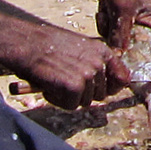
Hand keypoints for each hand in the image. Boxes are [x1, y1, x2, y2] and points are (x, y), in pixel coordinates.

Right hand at [16, 27, 130, 109]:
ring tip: (55, 82)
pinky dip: (57, 101)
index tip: (103, 92)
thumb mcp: (78, 48)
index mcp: (102, 51)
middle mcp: (98, 63)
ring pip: (85, 102)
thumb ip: (92, 64)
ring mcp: (88, 75)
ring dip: (69, 98)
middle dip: (84, 94)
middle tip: (64, 83)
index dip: (112, 88)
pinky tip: (49, 87)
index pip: (123, 77)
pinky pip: (71, 106)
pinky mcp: (75, 87)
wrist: (27, 44)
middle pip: (101, 95)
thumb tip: (104, 86)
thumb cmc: (46, 46)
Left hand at [88, 0, 150, 50]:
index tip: (132, 60)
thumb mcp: (123, 10)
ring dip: (108, 29)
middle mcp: (143, 21)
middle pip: (134, 44)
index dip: (147, 54)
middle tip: (113, 28)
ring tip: (107, 12)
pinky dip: (103, 22)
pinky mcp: (115, 16)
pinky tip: (102, 10)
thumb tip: (119, 55)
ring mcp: (128, 19)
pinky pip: (108, 30)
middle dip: (120, 39)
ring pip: (117, 38)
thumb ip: (121, 34)